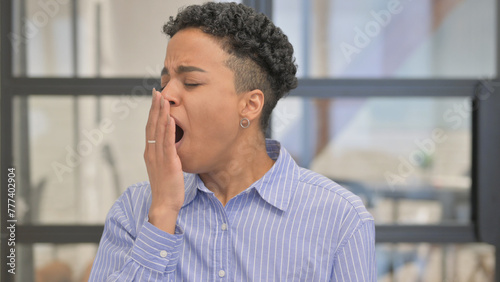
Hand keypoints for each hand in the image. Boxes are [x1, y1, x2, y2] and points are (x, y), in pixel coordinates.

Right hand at [144, 88, 184, 233]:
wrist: (164, 204)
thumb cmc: (166, 187)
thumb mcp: (163, 167)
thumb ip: (164, 155)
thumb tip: (169, 145)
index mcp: (150, 153)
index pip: (150, 128)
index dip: (152, 112)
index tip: (155, 99)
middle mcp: (152, 152)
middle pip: (151, 125)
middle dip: (154, 107)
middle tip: (156, 92)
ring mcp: (158, 157)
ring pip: (158, 131)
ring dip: (160, 114)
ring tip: (163, 99)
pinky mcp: (168, 163)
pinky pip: (168, 143)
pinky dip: (168, 129)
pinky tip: (170, 118)